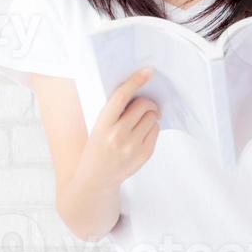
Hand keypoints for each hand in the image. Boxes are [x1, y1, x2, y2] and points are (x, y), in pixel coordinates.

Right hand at [76, 66, 160, 188]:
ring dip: (150, 115)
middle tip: (144, 105)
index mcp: (102, 126)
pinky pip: (156, 131)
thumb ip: (113, 112)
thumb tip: (137, 92)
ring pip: (153, 118)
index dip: (135, 81)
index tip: (148, 71)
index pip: (121, 97)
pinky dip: (152, 128)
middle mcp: (118, 136)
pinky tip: (141, 134)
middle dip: (147, 102)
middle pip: (143, 106)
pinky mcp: (144, 154)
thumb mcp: (97, 128)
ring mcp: (133, 147)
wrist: (95, 180)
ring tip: (139, 123)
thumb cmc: (96, 149)